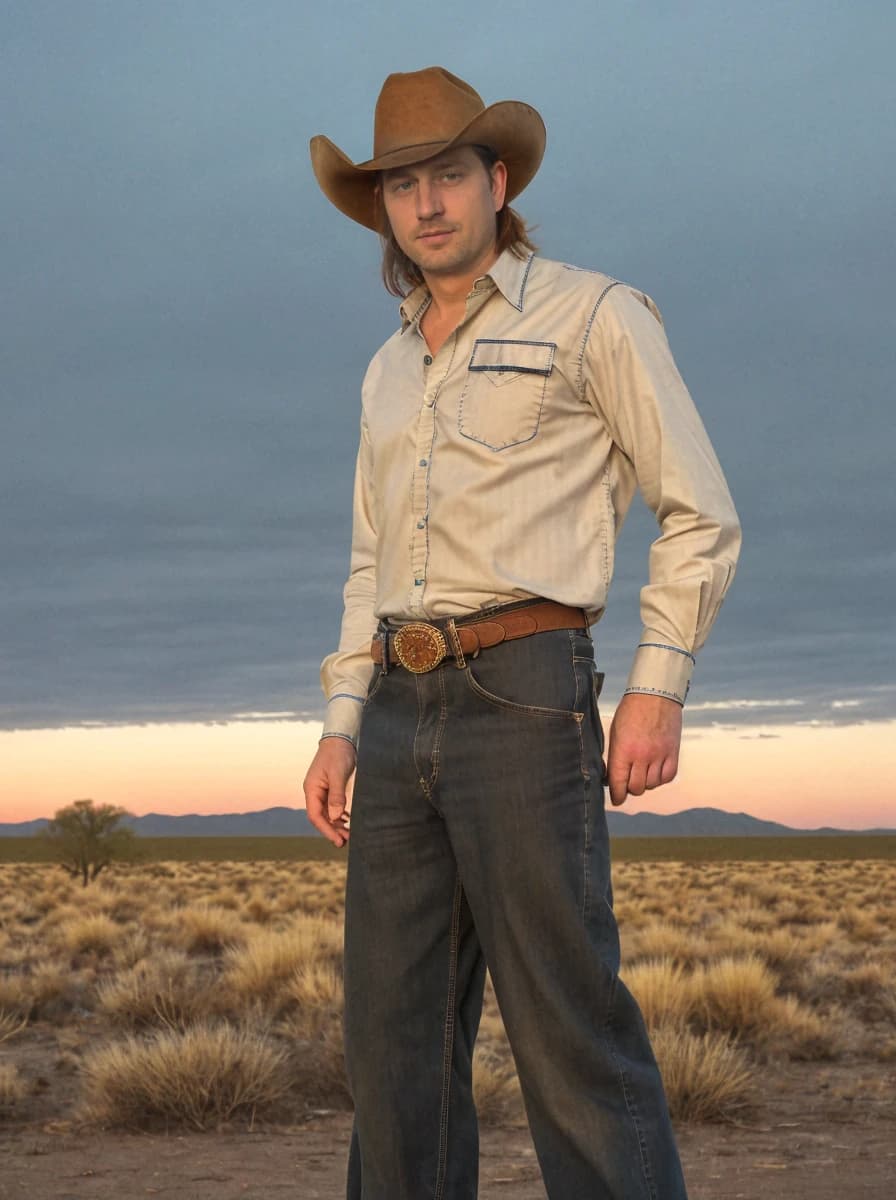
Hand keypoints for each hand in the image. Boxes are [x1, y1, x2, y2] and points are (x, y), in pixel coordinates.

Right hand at [303, 737, 356, 846]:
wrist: (340, 739)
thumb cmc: (338, 754)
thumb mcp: (338, 774)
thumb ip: (337, 795)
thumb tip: (336, 817)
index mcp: (312, 789)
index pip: (315, 816)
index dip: (326, 830)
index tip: (338, 840)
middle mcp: (314, 792)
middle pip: (321, 817)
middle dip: (332, 830)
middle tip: (346, 842)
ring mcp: (322, 791)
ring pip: (327, 814)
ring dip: (336, 825)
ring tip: (349, 835)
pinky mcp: (330, 788)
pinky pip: (332, 807)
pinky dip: (339, 816)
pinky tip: (348, 821)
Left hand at [606, 692, 682, 806]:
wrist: (655, 694)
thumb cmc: (630, 712)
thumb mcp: (615, 733)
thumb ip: (615, 756)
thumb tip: (611, 778)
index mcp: (623, 750)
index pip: (618, 783)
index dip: (616, 796)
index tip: (616, 800)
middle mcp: (642, 756)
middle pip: (636, 788)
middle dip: (629, 789)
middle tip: (627, 783)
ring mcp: (659, 755)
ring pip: (652, 784)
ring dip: (645, 783)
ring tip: (641, 773)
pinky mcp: (673, 752)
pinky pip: (667, 777)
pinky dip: (660, 778)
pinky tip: (655, 771)